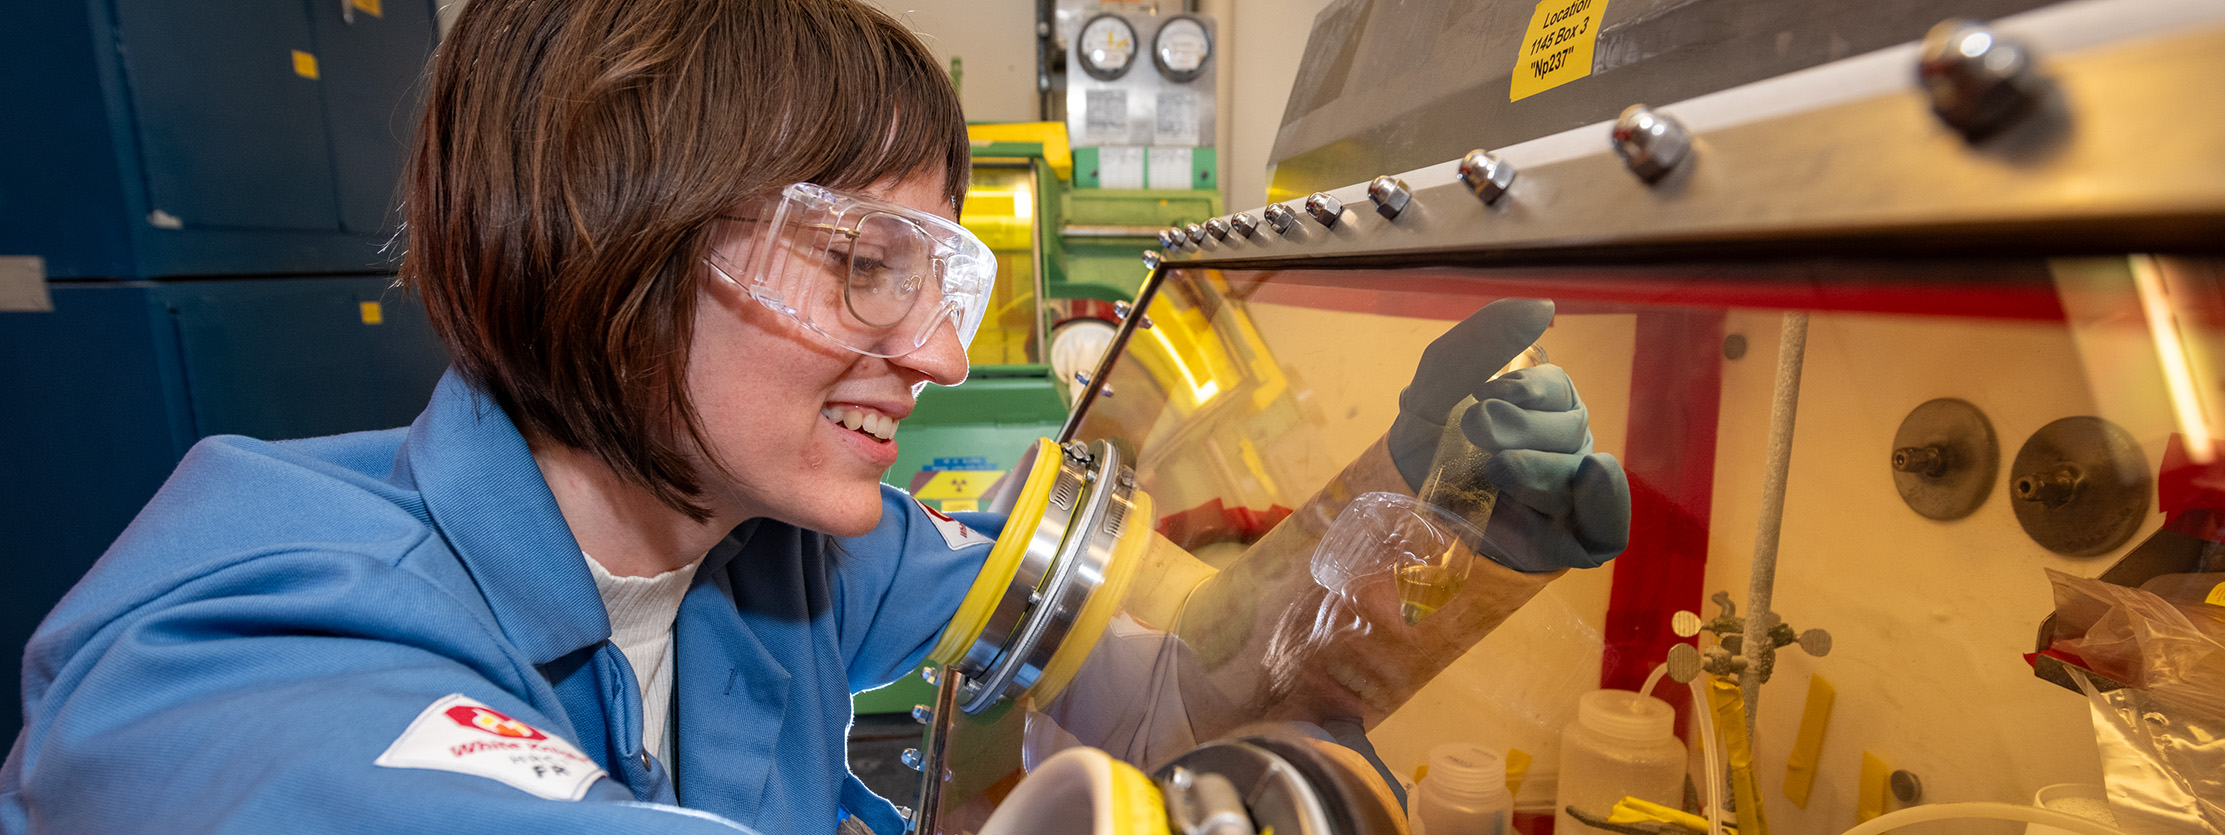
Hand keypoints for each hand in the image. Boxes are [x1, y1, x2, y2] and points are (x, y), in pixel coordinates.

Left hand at [1388, 299, 1631, 571]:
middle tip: (1476, 431)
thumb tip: (1543, 308)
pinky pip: (1607, 531)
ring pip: (1577, 476)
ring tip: (1493, 469)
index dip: (1530, 390)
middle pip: (1570, 432)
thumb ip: (1479, 343)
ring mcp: (1568, 496)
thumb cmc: (1424, 439)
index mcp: (1540, 407)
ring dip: (1535, 469)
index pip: (1557, 391)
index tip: (1485, 392)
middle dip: (1521, 430)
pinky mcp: (1566, 542)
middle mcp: (1563, 447)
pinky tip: (1589, 477)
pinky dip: (1605, 505)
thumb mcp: (1437, 384)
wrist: (1398, 501)